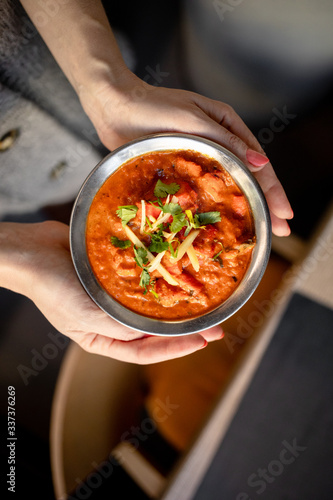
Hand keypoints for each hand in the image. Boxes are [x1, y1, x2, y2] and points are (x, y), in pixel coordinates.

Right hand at [4, 221, 222, 363]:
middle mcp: (113, 319)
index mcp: (104, 338)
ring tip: (202, 302)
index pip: (146, 351)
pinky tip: (178, 274)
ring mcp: (116, 295)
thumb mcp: (89, 318)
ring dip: (177, 303)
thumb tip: (157, 331)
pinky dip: (161, 278)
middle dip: (184, 328)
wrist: (35, 250)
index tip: (203, 341)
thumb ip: (123, 327)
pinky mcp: (118, 272)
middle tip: (214, 324)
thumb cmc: (53, 288)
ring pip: (153, 304)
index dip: (176, 347)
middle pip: (155, 329)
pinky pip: (145, 278)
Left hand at [82, 70, 292, 236]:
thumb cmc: (152, 106)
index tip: (285, 213)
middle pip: (249, 176)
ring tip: (261, 230)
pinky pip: (205, 189)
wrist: (115, 107)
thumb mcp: (192, 118)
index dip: (273, 189)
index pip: (258, 161)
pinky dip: (217, 205)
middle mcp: (218, 143)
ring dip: (246, 207)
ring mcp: (201, 156)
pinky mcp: (183, 168)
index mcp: (227, 125)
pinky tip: (224, 222)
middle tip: (281, 231)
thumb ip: (226, 141)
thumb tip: (261, 163)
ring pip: (230, 185)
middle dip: (267, 203)